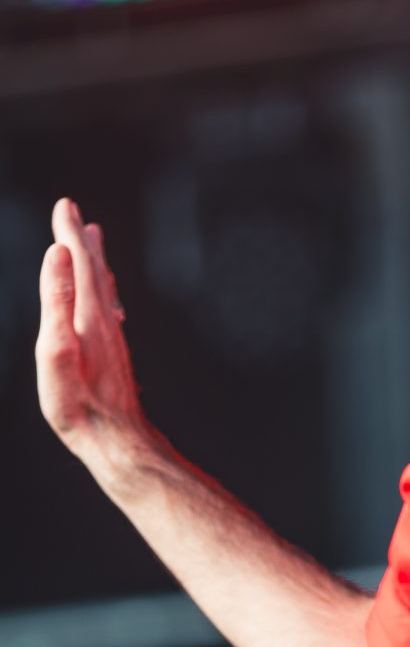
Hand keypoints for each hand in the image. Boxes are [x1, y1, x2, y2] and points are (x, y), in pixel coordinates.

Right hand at [36, 198, 145, 471]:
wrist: (117, 442)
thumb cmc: (80, 405)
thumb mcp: (56, 350)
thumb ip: (56, 299)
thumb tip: (57, 252)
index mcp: (89, 313)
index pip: (78, 262)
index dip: (69, 233)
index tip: (64, 204)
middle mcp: (106, 320)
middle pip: (93, 271)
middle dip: (81, 241)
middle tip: (75, 213)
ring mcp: (112, 338)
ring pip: (104, 289)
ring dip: (95, 262)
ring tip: (93, 241)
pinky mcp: (113, 354)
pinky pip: (108, 309)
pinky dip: (103, 291)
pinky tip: (105, 299)